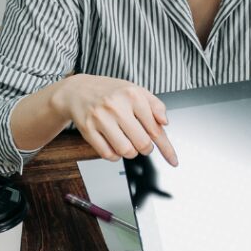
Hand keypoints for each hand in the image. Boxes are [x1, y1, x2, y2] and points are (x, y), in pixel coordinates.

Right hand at [54, 75, 178, 165]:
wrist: (77, 91)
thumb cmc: (110, 92)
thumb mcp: (136, 90)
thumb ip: (155, 105)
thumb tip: (165, 122)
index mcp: (133, 95)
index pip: (156, 129)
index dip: (166, 148)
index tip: (173, 160)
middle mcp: (117, 106)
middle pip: (142, 143)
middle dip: (146, 148)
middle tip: (142, 144)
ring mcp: (101, 118)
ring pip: (126, 151)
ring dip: (131, 152)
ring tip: (127, 142)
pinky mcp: (88, 130)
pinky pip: (108, 154)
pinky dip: (115, 155)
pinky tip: (114, 144)